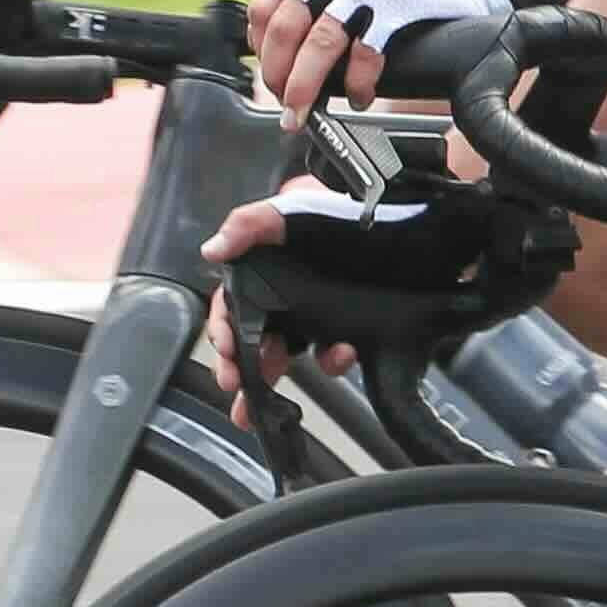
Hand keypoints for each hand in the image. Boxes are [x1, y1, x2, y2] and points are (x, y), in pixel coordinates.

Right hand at [193, 195, 346, 403]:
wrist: (393, 208)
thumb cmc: (334, 207)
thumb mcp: (287, 209)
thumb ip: (248, 224)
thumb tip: (212, 250)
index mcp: (263, 274)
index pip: (231, 310)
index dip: (223, 331)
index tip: (225, 349)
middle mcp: (286, 298)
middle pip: (253, 342)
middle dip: (239, 370)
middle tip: (234, 385)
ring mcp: (317, 315)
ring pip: (289, 355)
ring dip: (274, 380)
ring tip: (268, 398)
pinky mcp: (348, 326)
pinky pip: (334, 353)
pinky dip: (334, 361)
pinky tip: (339, 354)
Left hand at [246, 0, 507, 120]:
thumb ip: (310, 9)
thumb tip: (277, 65)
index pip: (265, 5)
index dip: (261, 49)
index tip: (271, 78)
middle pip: (287, 27)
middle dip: (279, 75)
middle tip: (286, 105)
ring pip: (320, 42)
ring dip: (306, 86)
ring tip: (305, 112)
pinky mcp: (400, 2)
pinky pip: (366, 51)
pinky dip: (357, 82)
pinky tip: (359, 96)